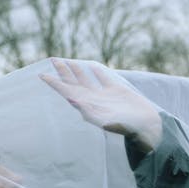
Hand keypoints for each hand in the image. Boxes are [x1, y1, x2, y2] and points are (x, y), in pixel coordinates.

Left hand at [40, 58, 162, 150]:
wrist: (146, 127)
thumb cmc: (127, 127)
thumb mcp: (107, 120)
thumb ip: (89, 111)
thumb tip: (73, 100)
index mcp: (87, 106)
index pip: (66, 92)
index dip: (54, 83)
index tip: (42, 75)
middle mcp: (93, 100)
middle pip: (73, 84)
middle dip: (63, 72)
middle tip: (53, 60)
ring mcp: (104, 96)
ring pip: (86, 80)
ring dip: (76, 71)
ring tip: (67, 61)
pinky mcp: (117, 92)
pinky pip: (104, 79)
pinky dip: (97, 72)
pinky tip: (93, 66)